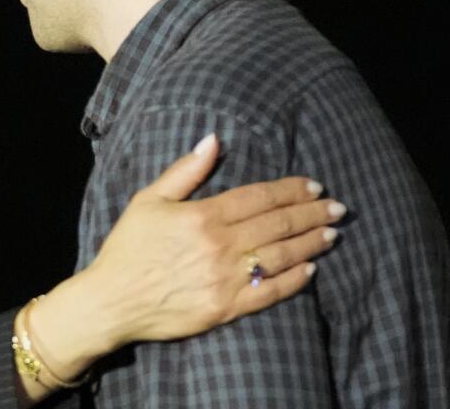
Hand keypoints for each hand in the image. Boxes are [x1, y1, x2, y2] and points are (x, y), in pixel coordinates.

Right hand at [28, 133, 342, 377]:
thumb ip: (185, 171)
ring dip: (311, 244)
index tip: (314, 186)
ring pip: (281, 258)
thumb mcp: (148, 200)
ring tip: (331, 234)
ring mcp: (226, 280)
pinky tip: (310, 270)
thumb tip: (213, 140)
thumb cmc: (128, 248)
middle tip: (338, 207)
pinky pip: (270, 293)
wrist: (112, 302)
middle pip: (278, 225)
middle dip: (311, 213)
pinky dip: (294, 281)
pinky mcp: (226, 309)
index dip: (290, 190)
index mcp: (203, 216)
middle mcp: (220, 247)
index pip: (259, 197)